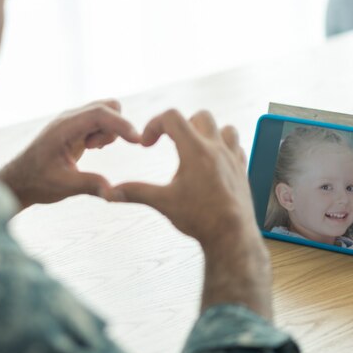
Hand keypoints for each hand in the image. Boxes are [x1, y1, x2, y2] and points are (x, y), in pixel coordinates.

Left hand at [0, 100, 140, 209]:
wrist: (19, 180)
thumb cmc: (37, 182)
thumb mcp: (63, 186)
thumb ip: (89, 185)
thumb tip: (114, 192)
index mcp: (64, 127)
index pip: (100, 113)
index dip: (121, 125)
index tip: (138, 141)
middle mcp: (69, 118)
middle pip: (107, 106)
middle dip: (115, 126)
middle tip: (98, 149)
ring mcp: (73, 121)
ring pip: (106, 112)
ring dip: (108, 130)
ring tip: (92, 150)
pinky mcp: (76, 128)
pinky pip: (100, 121)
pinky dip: (103, 133)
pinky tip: (91, 148)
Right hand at [108, 109, 271, 318]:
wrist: (231, 236)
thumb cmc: (199, 218)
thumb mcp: (163, 203)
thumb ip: (135, 193)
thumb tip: (109, 192)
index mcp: (195, 150)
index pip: (172, 117)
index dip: (154, 124)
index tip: (147, 144)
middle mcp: (216, 148)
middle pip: (201, 116)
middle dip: (182, 125)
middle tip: (171, 144)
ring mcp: (233, 158)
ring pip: (225, 128)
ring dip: (208, 133)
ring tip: (195, 150)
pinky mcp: (242, 170)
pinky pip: (237, 148)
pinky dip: (224, 149)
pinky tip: (213, 165)